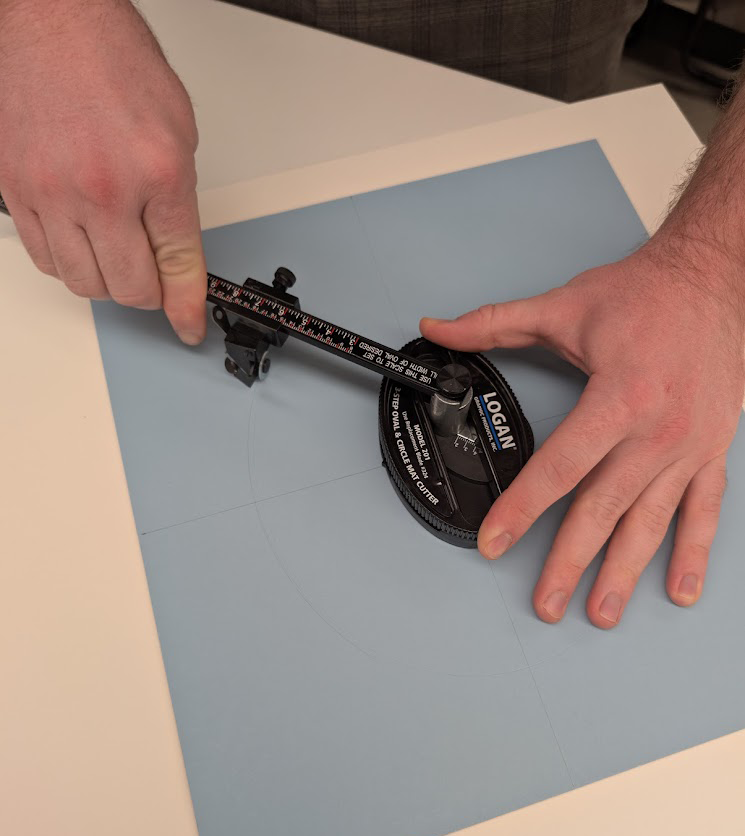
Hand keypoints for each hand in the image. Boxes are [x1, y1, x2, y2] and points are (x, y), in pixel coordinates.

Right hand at [0, 0, 205, 343]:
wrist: (52, 20)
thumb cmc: (116, 63)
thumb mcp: (177, 133)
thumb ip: (176, 203)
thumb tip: (173, 256)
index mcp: (158, 173)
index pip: (179, 264)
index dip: (186, 306)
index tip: (188, 326)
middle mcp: (103, 189)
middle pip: (128, 288)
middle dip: (147, 292)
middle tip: (151, 276)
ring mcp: (51, 191)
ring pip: (82, 282)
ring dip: (105, 279)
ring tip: (114, 250)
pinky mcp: (14, 189)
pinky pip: (42, 258)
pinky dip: (67, 261)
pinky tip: (79, 238)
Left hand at [421, 239, 744, 627]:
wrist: (715, 280)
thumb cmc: (646, 295)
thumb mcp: (563, 308)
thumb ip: (494, 323)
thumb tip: (440, 329)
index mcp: (619, 397)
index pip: (560, 468)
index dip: (522, 509)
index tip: (495, 541)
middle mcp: (657, 431)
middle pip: (603, 508)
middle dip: (569, 561)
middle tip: (546, 602)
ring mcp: (688, 446)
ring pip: (651, 522)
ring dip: (624, 572)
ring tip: (601, 612)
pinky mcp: (712, 450)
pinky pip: (705, 511)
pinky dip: (693, 553)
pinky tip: (679, 589)